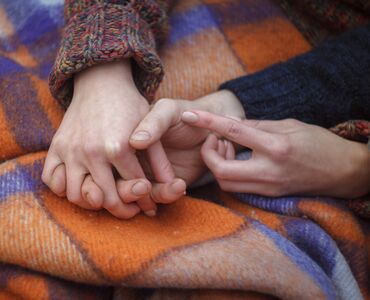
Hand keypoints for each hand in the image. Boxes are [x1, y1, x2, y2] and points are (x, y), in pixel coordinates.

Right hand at [42, 60, 172, 218]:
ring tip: (104, 199)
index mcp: (119, 146)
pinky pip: (52, 179)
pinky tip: (80, 185)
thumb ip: (160, 159)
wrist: (101, 81)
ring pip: (76, 195)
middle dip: (122, 209)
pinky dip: (63, 188)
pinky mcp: (56, 145)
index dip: (146, 200)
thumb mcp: (151, 128)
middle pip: (105, 198)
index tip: (149, 206)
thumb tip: (176, 187)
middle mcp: (92, 151)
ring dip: (91, 202)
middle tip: (129, 210)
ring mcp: (71, 149)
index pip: (135, 186)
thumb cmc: (130, 105)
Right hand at [123, 90, 244, 202]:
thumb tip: (135, 142)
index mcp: (122, 140)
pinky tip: (180, 186)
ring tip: (177, 185)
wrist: (209, 128)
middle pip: (115, 186)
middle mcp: (128, 159)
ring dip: (151, 196)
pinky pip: (156, 196)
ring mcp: (142, 174)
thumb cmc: (185, 114)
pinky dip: (167, 194)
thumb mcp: (168, 111)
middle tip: (145, 188)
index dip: (121, 175)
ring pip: (135, 196)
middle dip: (128, 192)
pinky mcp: (159, 185)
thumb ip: (154, 122)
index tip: (140, 182)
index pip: (111, 164)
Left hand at [182, 111, 369, 197]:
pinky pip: (239, 188)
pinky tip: (236, 160)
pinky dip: (229, 174)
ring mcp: (269, 187)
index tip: (189, 114)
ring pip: (226, 184)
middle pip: (221, 170)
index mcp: (276, 146)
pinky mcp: (269, 196)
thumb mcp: (289, 124)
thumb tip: (230, 124)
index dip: (208, 122)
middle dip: (208, 155)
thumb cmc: (319, 143)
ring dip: (218, 165)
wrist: (344, 172)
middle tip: (214, 140)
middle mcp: (270, 170)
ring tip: (226, 148)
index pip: (234, 132)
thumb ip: (256, 125)